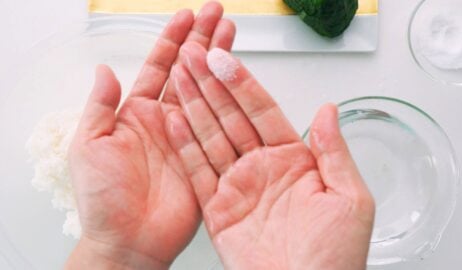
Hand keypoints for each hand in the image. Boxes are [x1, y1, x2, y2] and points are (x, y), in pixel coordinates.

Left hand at [65, 3, 235, 268]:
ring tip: (231, 35)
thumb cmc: (103, 200)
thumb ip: (99, 107)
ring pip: (207, 91)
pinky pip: (218, 123)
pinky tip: (236, 78)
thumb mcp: (89, 146)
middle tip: (217, 16)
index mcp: (136, 115)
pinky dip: (228, 100)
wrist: (128, 240)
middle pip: (188, 72)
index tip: (186, 17)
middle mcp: (166, 121)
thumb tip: (104, 71)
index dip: (172, 40)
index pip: (158, 68)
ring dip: (219, 63)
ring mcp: (189, 137)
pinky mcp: (206, 155)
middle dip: (203, 41)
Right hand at [167, 42, 374, 269]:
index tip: (225, 61)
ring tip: (178, 79)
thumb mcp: (349, 198)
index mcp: (294, 161)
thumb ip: (333, 152)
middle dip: (211, 87)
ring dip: (193, 107)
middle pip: (232, 118)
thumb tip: (328, 111)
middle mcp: (263, 169)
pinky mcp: (218, 209)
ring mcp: (238, 187)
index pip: (263, 112)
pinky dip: (184, 147)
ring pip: (211, 138)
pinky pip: (198, 173)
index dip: (243, 85)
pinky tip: (174, 122)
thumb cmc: (335, 259)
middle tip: (193, 58)